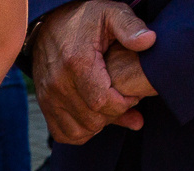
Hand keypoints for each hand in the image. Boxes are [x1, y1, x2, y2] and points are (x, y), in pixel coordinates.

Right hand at [29, 0, 157, 144]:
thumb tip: (149, 41)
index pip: (103, 102)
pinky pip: (63, 134)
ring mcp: (48, 97)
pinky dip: (80, 132)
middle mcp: (58, 84)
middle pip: (93, 120)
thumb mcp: (112, 13)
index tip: (131, 93)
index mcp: (76, 63)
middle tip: (123, 99)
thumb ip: (130, 27)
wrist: (50, 24)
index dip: (123, 104)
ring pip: (79, 131)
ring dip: (99, 125)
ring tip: (109, 107)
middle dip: (114, 114)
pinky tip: (92, 117)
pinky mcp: (44, 105)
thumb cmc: (86, 18)